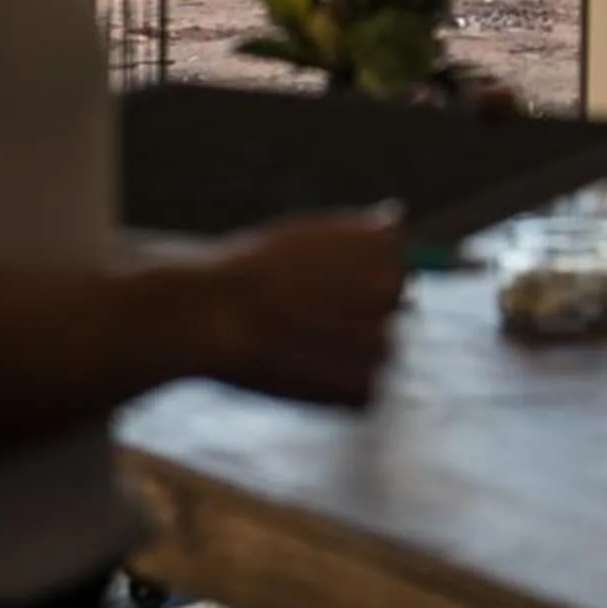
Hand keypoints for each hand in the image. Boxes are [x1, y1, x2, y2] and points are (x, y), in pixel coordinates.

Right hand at [199, 206, 410, 407]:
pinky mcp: (362, 387)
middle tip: (306, 321)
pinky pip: (363, 392)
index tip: (322, 288)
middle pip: (393, 311)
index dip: (359, 282)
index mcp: (386, 246)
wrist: (208, 312)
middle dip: (359, 317)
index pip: (398, 269)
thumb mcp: (309, 234)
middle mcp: (393, 289)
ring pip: (380, 353)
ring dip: (349, 354)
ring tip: (297, 346)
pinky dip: (338, 390)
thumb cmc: (250, 270)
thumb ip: (359, 233)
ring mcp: (382, 340)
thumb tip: (396, 215)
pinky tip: (300, 373)